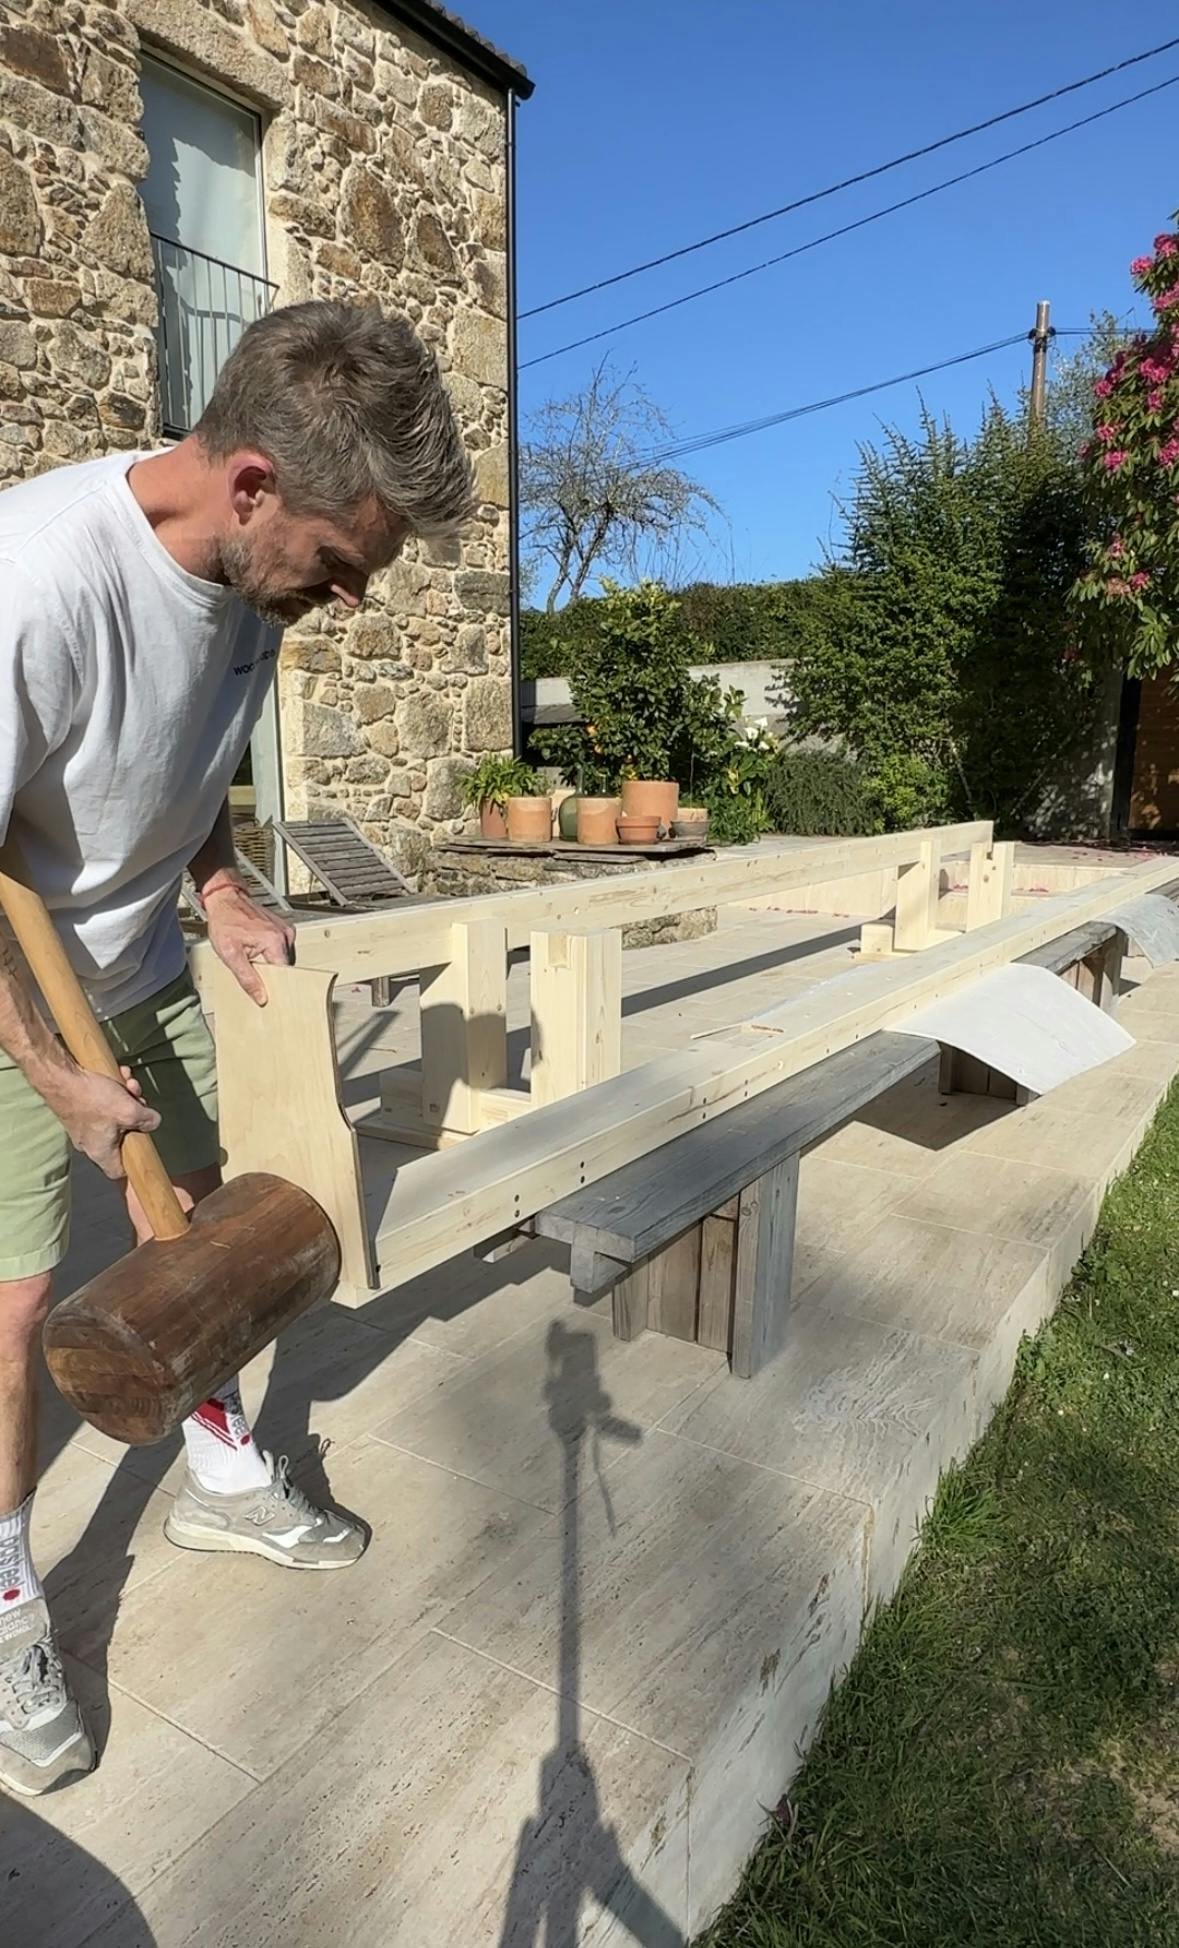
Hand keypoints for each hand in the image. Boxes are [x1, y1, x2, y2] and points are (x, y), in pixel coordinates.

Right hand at [42, 1064, 160, 1180]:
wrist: (60, 1077)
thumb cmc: (90, 1099)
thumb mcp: (129, 1111)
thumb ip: (147, 1120)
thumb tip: (153, 1122)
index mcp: (101, 1152)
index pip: (118, 1171)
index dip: (133, 1164)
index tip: (143, 1152)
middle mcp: (90, 1143)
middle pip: (123, 1135)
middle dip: (135, 1114)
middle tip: (138, 1100)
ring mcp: (84, 1126)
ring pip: (115, 1114)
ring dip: (126, 1097)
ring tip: (128, 1082)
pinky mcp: (80, 1109)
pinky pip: (103, 1103)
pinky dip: (114, 1090)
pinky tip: (119, 1075)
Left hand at [204, 879, 294, 1005]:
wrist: (224, 899)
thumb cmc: (225, 921)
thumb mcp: (230, 954)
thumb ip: (247, 978)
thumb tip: (261, 997)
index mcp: (274, 941)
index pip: (284, 974)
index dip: (275, 985)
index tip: (267, 991)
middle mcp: (284, 935)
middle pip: (284, 968)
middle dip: (270, 974)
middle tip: (252, 969)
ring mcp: (285, 930)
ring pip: (283, 959)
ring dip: (270, 963)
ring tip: (252, 956)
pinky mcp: (282, 928)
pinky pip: (281, 949)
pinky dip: (270, 954)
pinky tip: (256, 949)